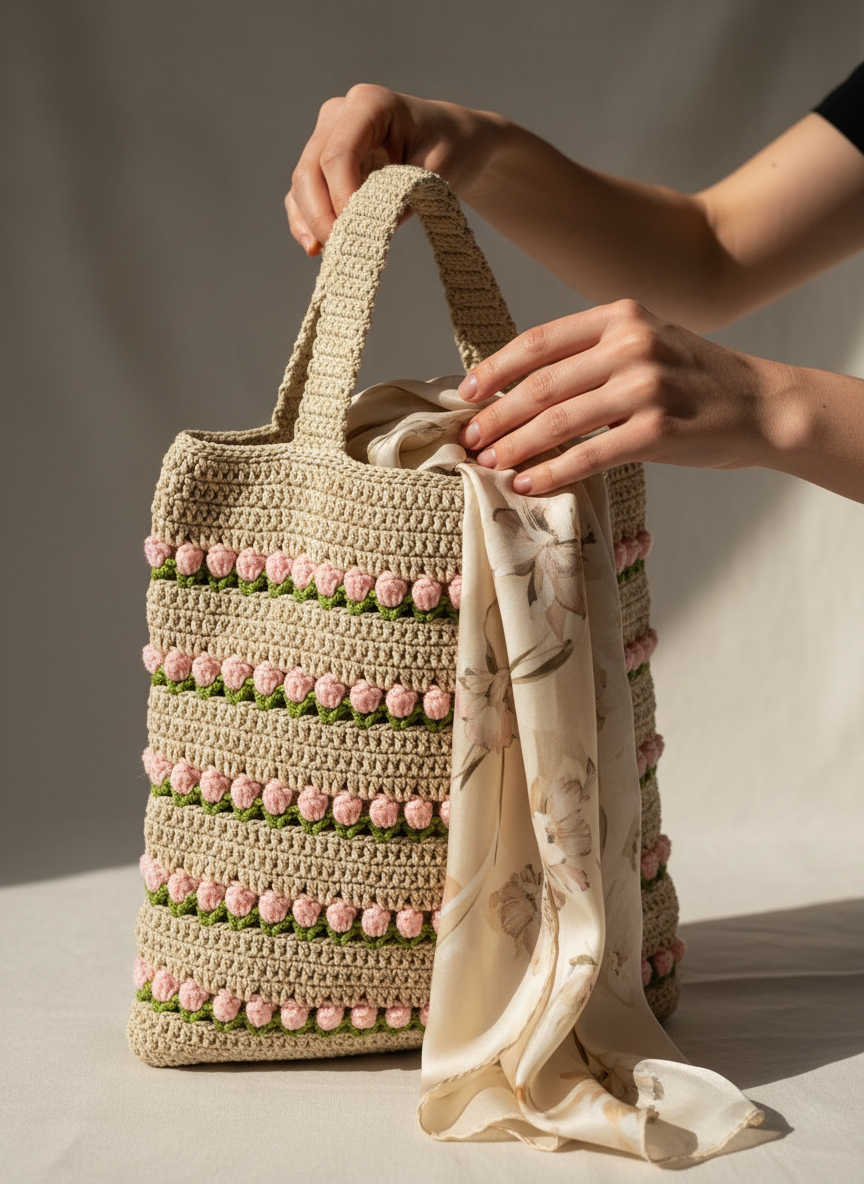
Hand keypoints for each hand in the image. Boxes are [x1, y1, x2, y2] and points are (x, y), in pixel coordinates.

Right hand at [286, 84, 502, 254]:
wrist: (451, 142)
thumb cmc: (448, 151)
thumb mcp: (434, 172)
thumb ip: (398, 196)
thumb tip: (362, 229)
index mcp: (369, 104)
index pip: (338, 154)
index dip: (341, 196)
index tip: (354, 230)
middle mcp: (339, 114)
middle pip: (310, 169)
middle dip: (321, 214)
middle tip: (340, 248)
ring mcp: (326, 135)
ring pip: (301, 183)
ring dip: (310, 221)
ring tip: (329, 253)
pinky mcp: (322, 161)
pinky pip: (302, 193)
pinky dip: (305, 220)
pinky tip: (316, 248)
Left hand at [457, 299, 792, 493]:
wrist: (762, 406)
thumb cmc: (694, 380)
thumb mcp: (647, 342)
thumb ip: (593, 353)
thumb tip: (521, 386)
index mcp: (621, 316)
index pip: (539, 342)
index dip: (495, 370)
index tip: (466, 394)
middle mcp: (631, 344)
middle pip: (541, 384)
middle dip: (496, 416)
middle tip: (469, 440)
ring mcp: (646, 387)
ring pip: (558, 421)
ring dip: (514, 446)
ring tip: (488, 463)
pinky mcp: (658, 431)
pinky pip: (589, 455)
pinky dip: (552, 471)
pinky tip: (528, 482)